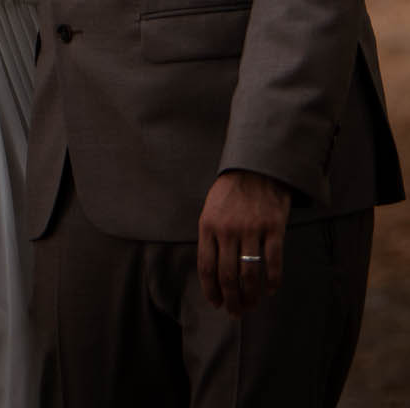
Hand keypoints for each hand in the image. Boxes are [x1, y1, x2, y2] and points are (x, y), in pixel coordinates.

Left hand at [197, 169, 290, 314]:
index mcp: (208, 225)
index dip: (211, 290)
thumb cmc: (230, 192)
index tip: (216, 304)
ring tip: (252, 305)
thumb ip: (210, 238)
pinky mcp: (273, 228)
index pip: (207, 267)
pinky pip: (273, 263)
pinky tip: (271, 290)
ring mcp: (251, 229)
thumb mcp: (210, 210)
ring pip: (250, 274)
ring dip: (251, 296)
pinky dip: (272, 281)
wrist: (255, 167)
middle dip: (231, 300)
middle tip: (236, 312)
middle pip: (228, 276)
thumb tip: (212, 274)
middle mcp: (228, 230)